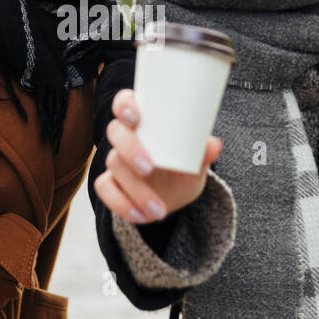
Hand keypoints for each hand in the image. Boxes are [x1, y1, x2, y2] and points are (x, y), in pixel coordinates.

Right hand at [92, 88, 221, 223]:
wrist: (174, 197)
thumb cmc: (183, 169)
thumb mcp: (196, 163)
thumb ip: (203, 154)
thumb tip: (214, 145)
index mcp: (145, 120)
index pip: (125, 101)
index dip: (125, 105)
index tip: (136, 117)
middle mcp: (127, 136)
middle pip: (116, 131)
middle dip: (130, 149)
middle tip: (150, 168)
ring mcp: (116, 159)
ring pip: (113, 163)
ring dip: (135, 189)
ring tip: (159, 210)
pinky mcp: (110, 181)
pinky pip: (104, 188)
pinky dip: (120, 204)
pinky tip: (140, 216)